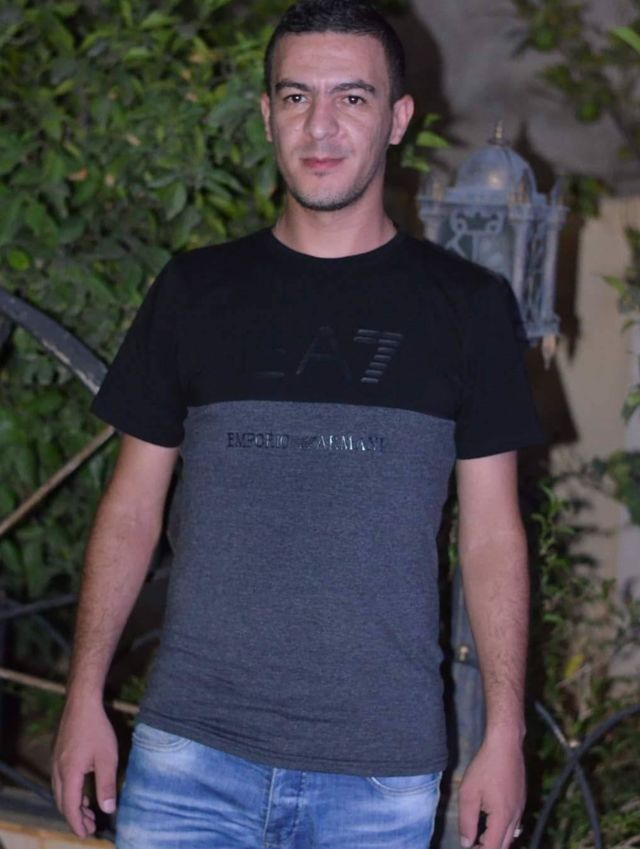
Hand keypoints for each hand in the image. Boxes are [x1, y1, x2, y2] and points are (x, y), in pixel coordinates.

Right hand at [52, 700, 117, 837]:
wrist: (82, 703)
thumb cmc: (97, 728)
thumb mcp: (107, 758)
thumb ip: (107, 785)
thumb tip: (108, 809)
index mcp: (69, 774)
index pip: (70, 807)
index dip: (78, 824)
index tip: (87, 834)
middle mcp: (58, 771)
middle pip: (63, 802)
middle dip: (76, 817)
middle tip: (91, 826)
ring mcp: (56, 762)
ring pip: (61, 792)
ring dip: (73, 804)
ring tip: (89, 811)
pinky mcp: (58, 755)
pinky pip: (61, 781)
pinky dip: (71, 792)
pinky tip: (83, 790)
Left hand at [458, 733, 524, 848]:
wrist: (506, 745)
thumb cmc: (485, 767)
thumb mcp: (469, 793)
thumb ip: (467, 821)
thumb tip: (466, 843)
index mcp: (502, 817)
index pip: (494, 848)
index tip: (468, 846)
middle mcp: (515, 817)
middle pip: (505, 845)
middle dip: (489, 847)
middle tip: (473, 843)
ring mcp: (521, 808)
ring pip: (511, 835)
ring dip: (497, 839)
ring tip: (480, 835)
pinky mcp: (522, 800)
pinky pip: (515, 823)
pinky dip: (504, 829)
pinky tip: (492, 821)